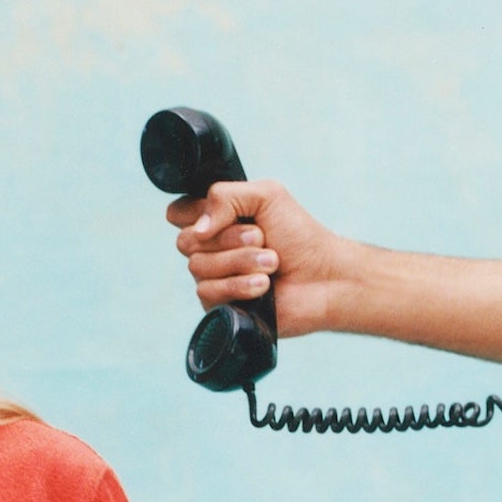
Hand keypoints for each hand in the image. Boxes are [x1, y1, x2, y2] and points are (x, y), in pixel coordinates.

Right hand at [166, 178, 359, 338]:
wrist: (324, 277)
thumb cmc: (299, 236)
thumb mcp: (266, 195)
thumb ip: (224, 196)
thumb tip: (196, 228)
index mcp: (216, 220)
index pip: (178, 213)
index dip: (196, 214)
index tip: (229, 215)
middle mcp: (210, 249)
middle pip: (186, 240)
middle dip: (229, 238)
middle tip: (262, 238)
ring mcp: (212, 278)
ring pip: (197, 267)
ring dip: (242, 261)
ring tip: (272, 263)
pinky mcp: (219, 306)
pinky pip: (207, 292)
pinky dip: (240, 285)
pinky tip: (264, 287)